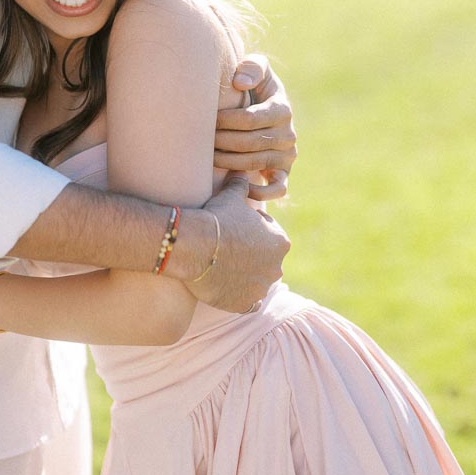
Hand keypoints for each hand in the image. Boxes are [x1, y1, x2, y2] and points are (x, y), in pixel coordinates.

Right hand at [186, 174, 289, 312]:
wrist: (195, 245)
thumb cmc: (216, 217)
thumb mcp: (231, 195)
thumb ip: (241, 183)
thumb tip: (242, 171)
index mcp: (280, 241)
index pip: (269, 235)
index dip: (251, 230)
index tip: (234, 228)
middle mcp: (276, 267)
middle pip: (265, 260)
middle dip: (251, 255)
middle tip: (227, 248)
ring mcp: (261, 288)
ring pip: (257, 282)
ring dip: (246, 277)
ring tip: (224, 268)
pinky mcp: (244, 304)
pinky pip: (247, 303)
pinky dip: (240, 297)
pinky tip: (227, 288)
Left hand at [214, 54, 296, 199]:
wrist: (264, 109)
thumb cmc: (254, 87)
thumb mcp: (256, 69)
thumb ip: (253, 67)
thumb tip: (240, 83)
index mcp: (282, 108)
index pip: (249, 119)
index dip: (225, 121)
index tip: (208, 120)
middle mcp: (288, 134)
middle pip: (248, 143)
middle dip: (221, 142)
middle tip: (202, 141)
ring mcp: (287, 155)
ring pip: (254, 163)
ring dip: (227, 162)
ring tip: (208, 157)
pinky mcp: (284, 173)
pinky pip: (277, 189)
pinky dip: (259, 192)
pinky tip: (238, 187)